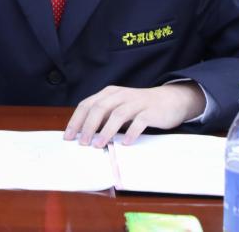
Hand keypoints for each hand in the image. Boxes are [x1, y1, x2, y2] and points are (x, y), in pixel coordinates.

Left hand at [63, 82, 205, 147]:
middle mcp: (121, 95)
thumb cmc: (139, 107)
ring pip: (117, 114)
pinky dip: (131, 132)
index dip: (76, 120)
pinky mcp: (150, 111)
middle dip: (88, 126)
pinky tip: (125, 143)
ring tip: (98, 145)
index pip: (87, 105)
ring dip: (106, 131)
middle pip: (99, 108)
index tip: (68, 136)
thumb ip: (103, 117)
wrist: (170, 99)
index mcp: (109, 93)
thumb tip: (83, 134)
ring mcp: (136, 102)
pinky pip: (139, 121)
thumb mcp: (118, 107)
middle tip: (82, 143)